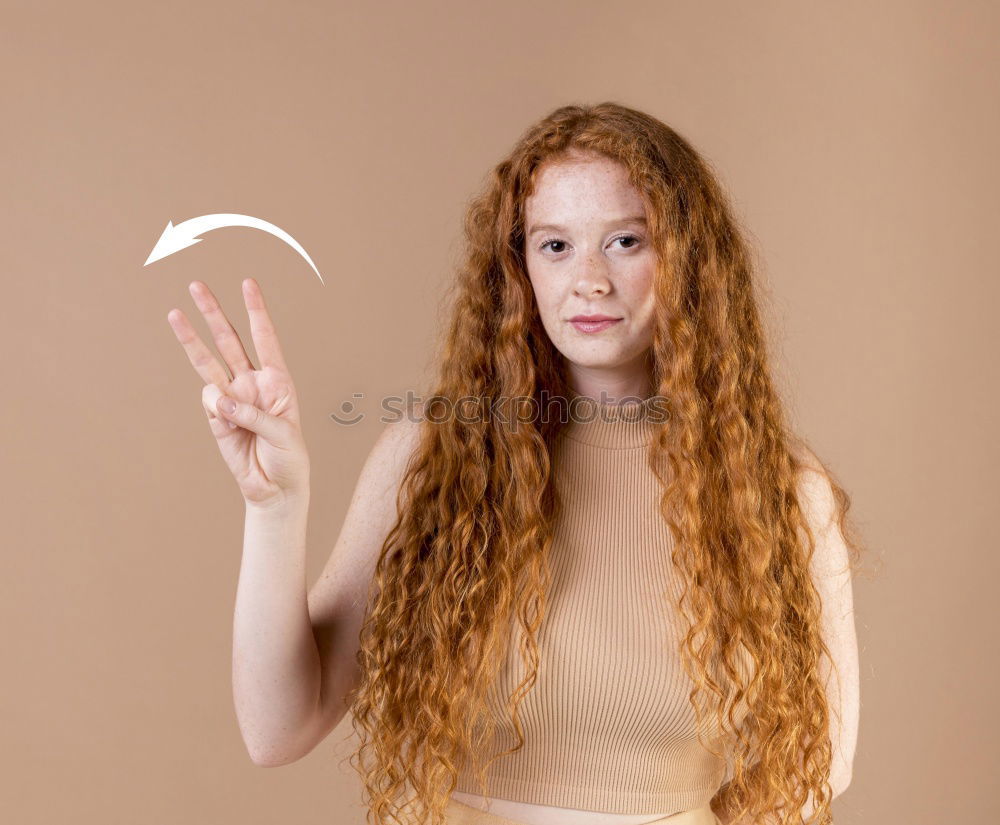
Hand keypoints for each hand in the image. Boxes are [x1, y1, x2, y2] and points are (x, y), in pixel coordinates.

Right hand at [167, 278, 310, 508]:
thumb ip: (253, 414)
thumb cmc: (289, 458)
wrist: (275, 488)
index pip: (265, 339)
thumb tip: (218, 400)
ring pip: (208, 361)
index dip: (256, 311)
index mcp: (277, 380)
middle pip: (230, 340)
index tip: (248, 284)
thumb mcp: (283, 434)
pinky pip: (208, 402)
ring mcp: (232, 398)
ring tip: (175, 313)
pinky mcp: (215, 417)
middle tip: (197, 285)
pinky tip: (227, 423)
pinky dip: (214, 408)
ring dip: (191, 338)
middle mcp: (253, 383)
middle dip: (214, 313)